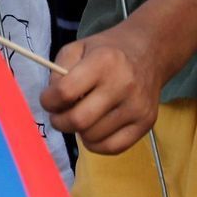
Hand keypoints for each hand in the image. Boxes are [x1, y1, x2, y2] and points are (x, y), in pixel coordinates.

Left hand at [43, 22, 163, 153]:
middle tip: (58, 116)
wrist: (149, 54)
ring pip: (93, 137)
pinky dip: (95, 144)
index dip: (48, 101)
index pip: (66, 92)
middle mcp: (123, 85)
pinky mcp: (146, 124)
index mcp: (103, 61)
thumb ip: (59, 72)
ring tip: (80, 117)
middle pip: (79, 120)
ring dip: (78, 131)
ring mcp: (137, 107)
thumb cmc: (107, 51)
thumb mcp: (77, 48)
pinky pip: (113, 147)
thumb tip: (53, 102)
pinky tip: (93, 130)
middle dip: (59, 122)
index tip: (47, 100)